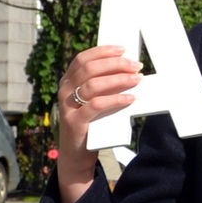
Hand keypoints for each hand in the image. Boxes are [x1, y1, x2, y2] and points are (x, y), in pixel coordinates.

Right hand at [52, 46, 144, 202]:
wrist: (77, 153)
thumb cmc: (91, 122)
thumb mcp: (95, 99)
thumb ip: (104, 85)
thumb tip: (130, 69)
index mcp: (68, 81)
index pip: (82, 59)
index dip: (103, 51)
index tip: (123, 49)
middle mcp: (64, 91)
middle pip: (89, 69)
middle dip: (115, 64)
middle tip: (136, 66)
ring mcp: (67, 107)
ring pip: (92, 85)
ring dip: (118, 80)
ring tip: (137, 80)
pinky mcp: (75, 122)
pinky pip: (95, 106)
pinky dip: (115, 100)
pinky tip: (131, 98)